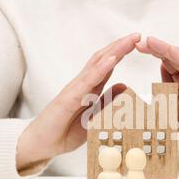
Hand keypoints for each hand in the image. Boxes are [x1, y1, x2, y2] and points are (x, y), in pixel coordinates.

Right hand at [16, 33, 140, 170]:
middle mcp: (82, 85)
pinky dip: (100, 69)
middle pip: (102, 59)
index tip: (137, 42)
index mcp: (89, 89)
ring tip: (129, 41)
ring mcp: (74, 90)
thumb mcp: (94, 118)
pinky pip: (87, 82)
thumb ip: (107, 103)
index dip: (121, 53)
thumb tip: (125, 87)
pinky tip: (112, 60)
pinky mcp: (68, 99)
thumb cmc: (65, 132)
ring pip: (96, 65)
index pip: (107, 66)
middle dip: (120, 46)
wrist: (40, 144)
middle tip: (137, 35)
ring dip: (114, 51)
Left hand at [136, 36, 178, 159]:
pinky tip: (173, 52)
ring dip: (165, 50)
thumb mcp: (171, 109)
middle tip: (140, 42)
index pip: (165, 64)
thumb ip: (163, 95)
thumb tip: (152, 82)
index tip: (137, 48)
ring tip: (151, 42)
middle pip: (171, 60)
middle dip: (155, 49)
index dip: (152, 55)